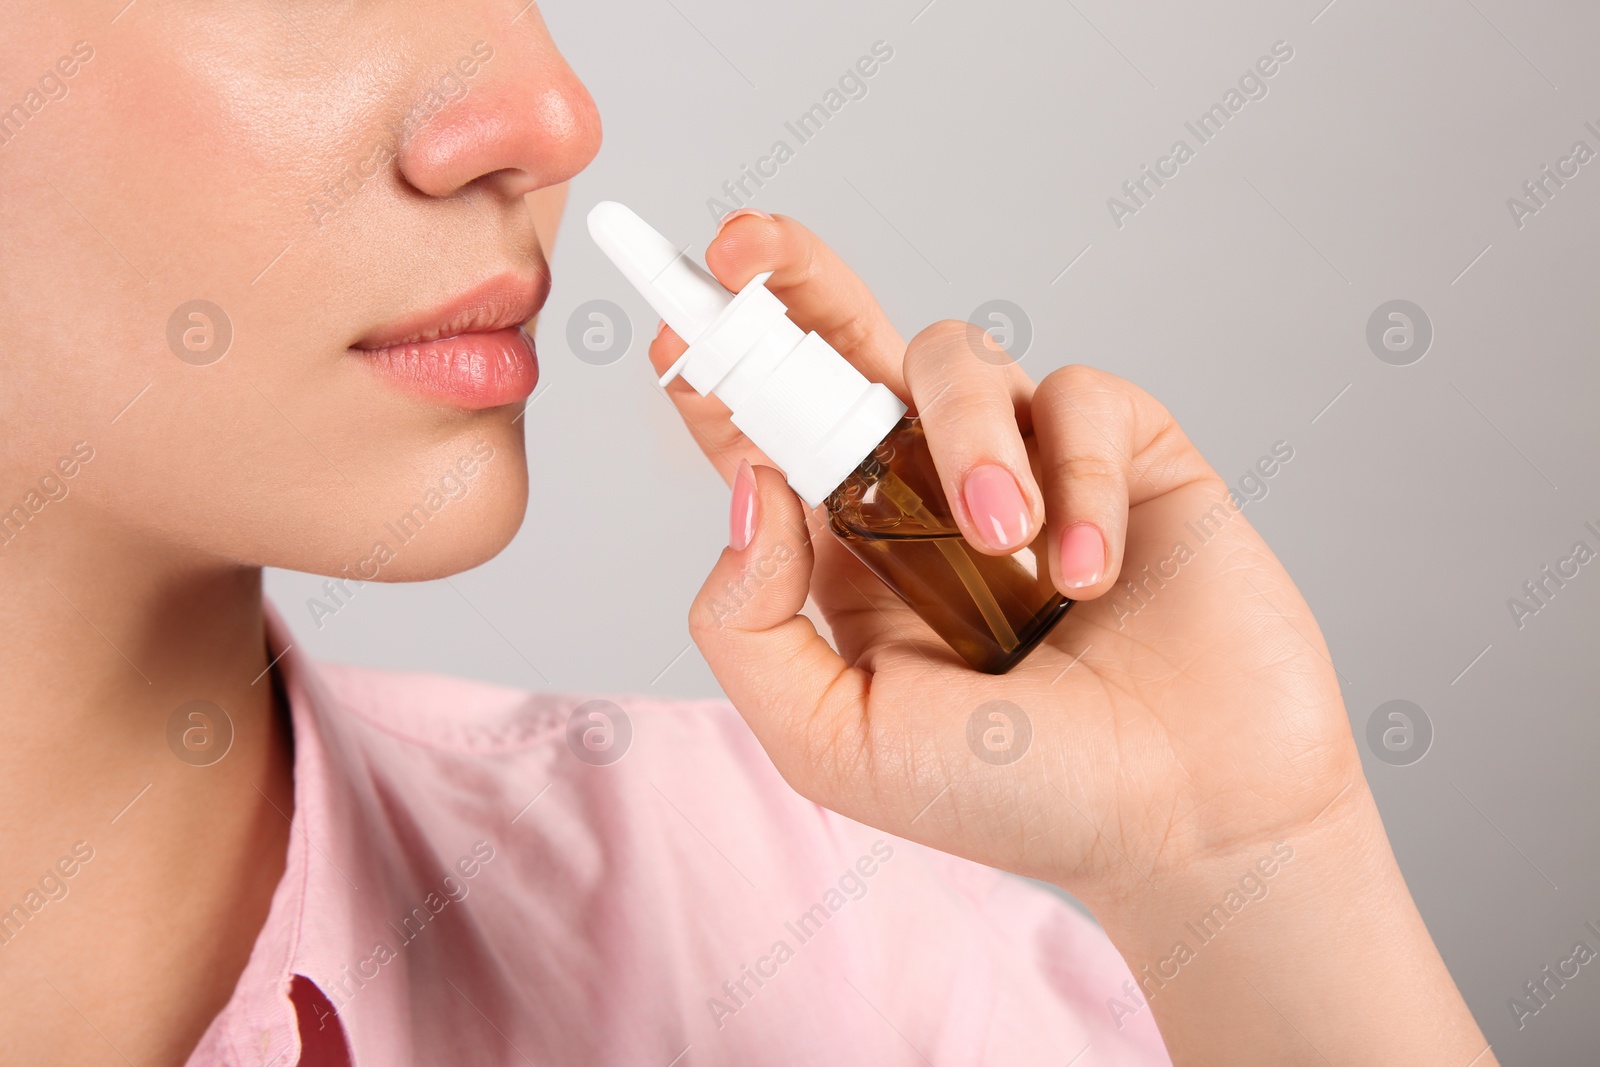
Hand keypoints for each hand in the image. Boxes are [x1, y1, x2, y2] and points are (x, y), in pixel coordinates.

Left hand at [650, 212, 1494, 1065]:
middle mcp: (930, 497)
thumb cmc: (1021, 795)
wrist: (1196, 823)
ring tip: (1001, 538)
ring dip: (966, 437)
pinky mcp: (1127, 454)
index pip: (770, 443)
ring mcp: (1027, 466)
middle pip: (846, 349)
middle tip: (744, 246)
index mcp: (853, 560)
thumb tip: (747, 489)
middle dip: (792, 283)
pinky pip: (1079, 398)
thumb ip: (752, 631)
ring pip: (956, 359)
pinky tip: (1091, 574)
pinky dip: (1078, 475)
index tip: (672, 335)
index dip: (720, 380)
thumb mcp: (837, 742)